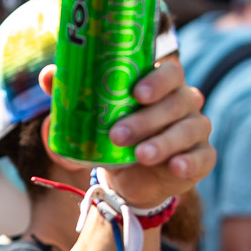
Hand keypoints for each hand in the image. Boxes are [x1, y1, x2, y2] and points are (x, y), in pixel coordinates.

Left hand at [39, 56, 214, 207]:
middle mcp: (184, 102)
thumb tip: (48, 75)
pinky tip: (175, 167)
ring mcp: (196, 129)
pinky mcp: (201, 157)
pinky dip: (190, 162)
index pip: (169, 73)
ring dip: (164, 142)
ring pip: (189, 129)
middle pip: (176, 103)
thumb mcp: (93, 116)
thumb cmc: (113, 135)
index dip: (156, 81)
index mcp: (162, 85)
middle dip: (146, 119)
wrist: (128, 177)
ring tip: (141, 155)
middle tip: (118, 134)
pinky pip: (202, 157)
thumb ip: (73, 93)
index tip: (135, 93)